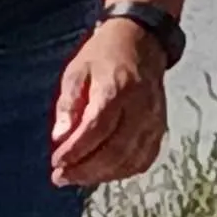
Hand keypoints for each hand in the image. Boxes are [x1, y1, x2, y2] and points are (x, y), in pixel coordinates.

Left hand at [49, 16, 169, 187]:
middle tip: (61, 176)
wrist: (142, 40)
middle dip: (85, 170)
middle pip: (114, 150)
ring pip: (130, 159)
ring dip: (101, 175)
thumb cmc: (104, 55)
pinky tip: (104, 171)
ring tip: (78, 176)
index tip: (55, 163)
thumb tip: (59, 138)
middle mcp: (140, 105)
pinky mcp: (160, 126)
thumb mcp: (77, 71)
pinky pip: (144, 158)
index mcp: (117, 87)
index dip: (75, 152)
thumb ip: (68, 104)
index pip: (96, 129)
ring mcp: (154, 118)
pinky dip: (123, 171)